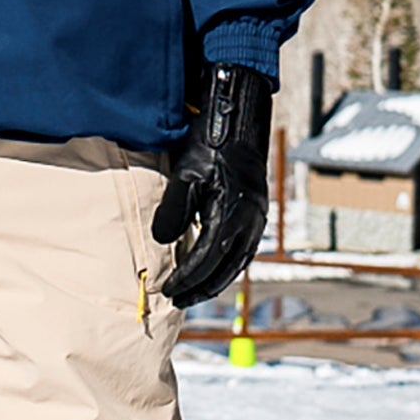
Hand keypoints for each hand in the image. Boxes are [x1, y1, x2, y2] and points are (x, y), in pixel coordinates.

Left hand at [151, 63, 271, 306]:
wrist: (238, 119)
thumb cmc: (210, 143)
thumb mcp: (185, 173)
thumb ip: (173, 210)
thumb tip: (162, 243)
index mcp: (232, 213)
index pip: (205, 259)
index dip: (185, 278)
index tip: (166, 289)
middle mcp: (250, 221)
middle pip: (225, 269)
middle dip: (201, 288)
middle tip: (177, 301)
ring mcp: (258, 218)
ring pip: (237, 262)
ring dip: (215, 280)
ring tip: (193, 292)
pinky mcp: (258, 212)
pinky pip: (244, 249)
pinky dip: (226, 265)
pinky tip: (212, 269)